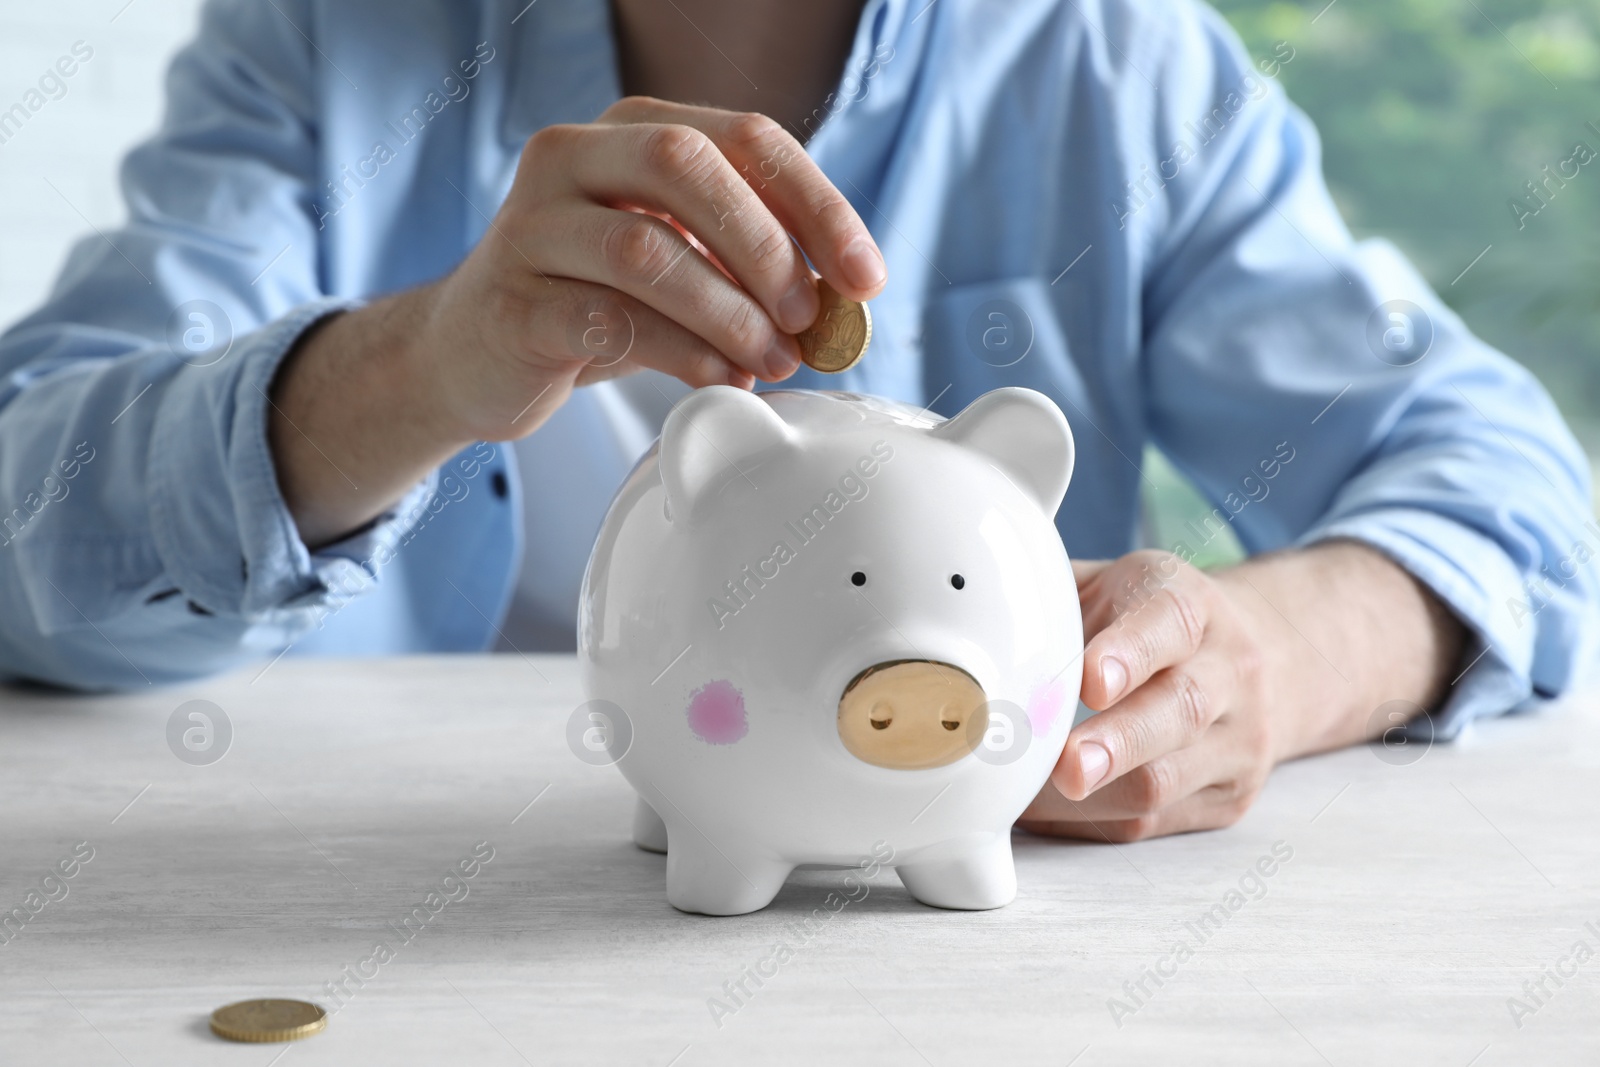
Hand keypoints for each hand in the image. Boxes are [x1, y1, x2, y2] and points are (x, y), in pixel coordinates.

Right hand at [415, 95, 886, 439]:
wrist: (473, 354)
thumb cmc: (593, 302)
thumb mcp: (677, 263)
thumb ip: (747, 264)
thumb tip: (845, 301)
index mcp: (630, 130)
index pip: (744, 137)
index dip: (817, 206)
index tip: (865, 276)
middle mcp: (572, 156)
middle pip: (686, 166)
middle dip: (766, 247)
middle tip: (808, 317)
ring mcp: (531, 226)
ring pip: (645, 249)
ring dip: (729, 312)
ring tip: (771, 360)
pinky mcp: (511, 303)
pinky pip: (607, 323)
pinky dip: (680, 354)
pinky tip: (717, 378)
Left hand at [1017, 543, 1465, 841]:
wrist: (1250, 660)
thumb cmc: (1145, 620)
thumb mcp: (1109, 584)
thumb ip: (1053, 598)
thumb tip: (974, 625)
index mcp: (1191, 604)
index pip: (1169, 621)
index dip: (1128, 652)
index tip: (1089, 680)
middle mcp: (1229, 669)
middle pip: (1181, 710)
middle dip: (1116, 744)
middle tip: (1067, 765)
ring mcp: (1237, 739)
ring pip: (1166, 780)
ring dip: (1092, 796)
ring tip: (1034, 798)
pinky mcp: (1226, 797)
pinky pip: (1152, 822)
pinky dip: (1088, 820)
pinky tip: (1046, 809)